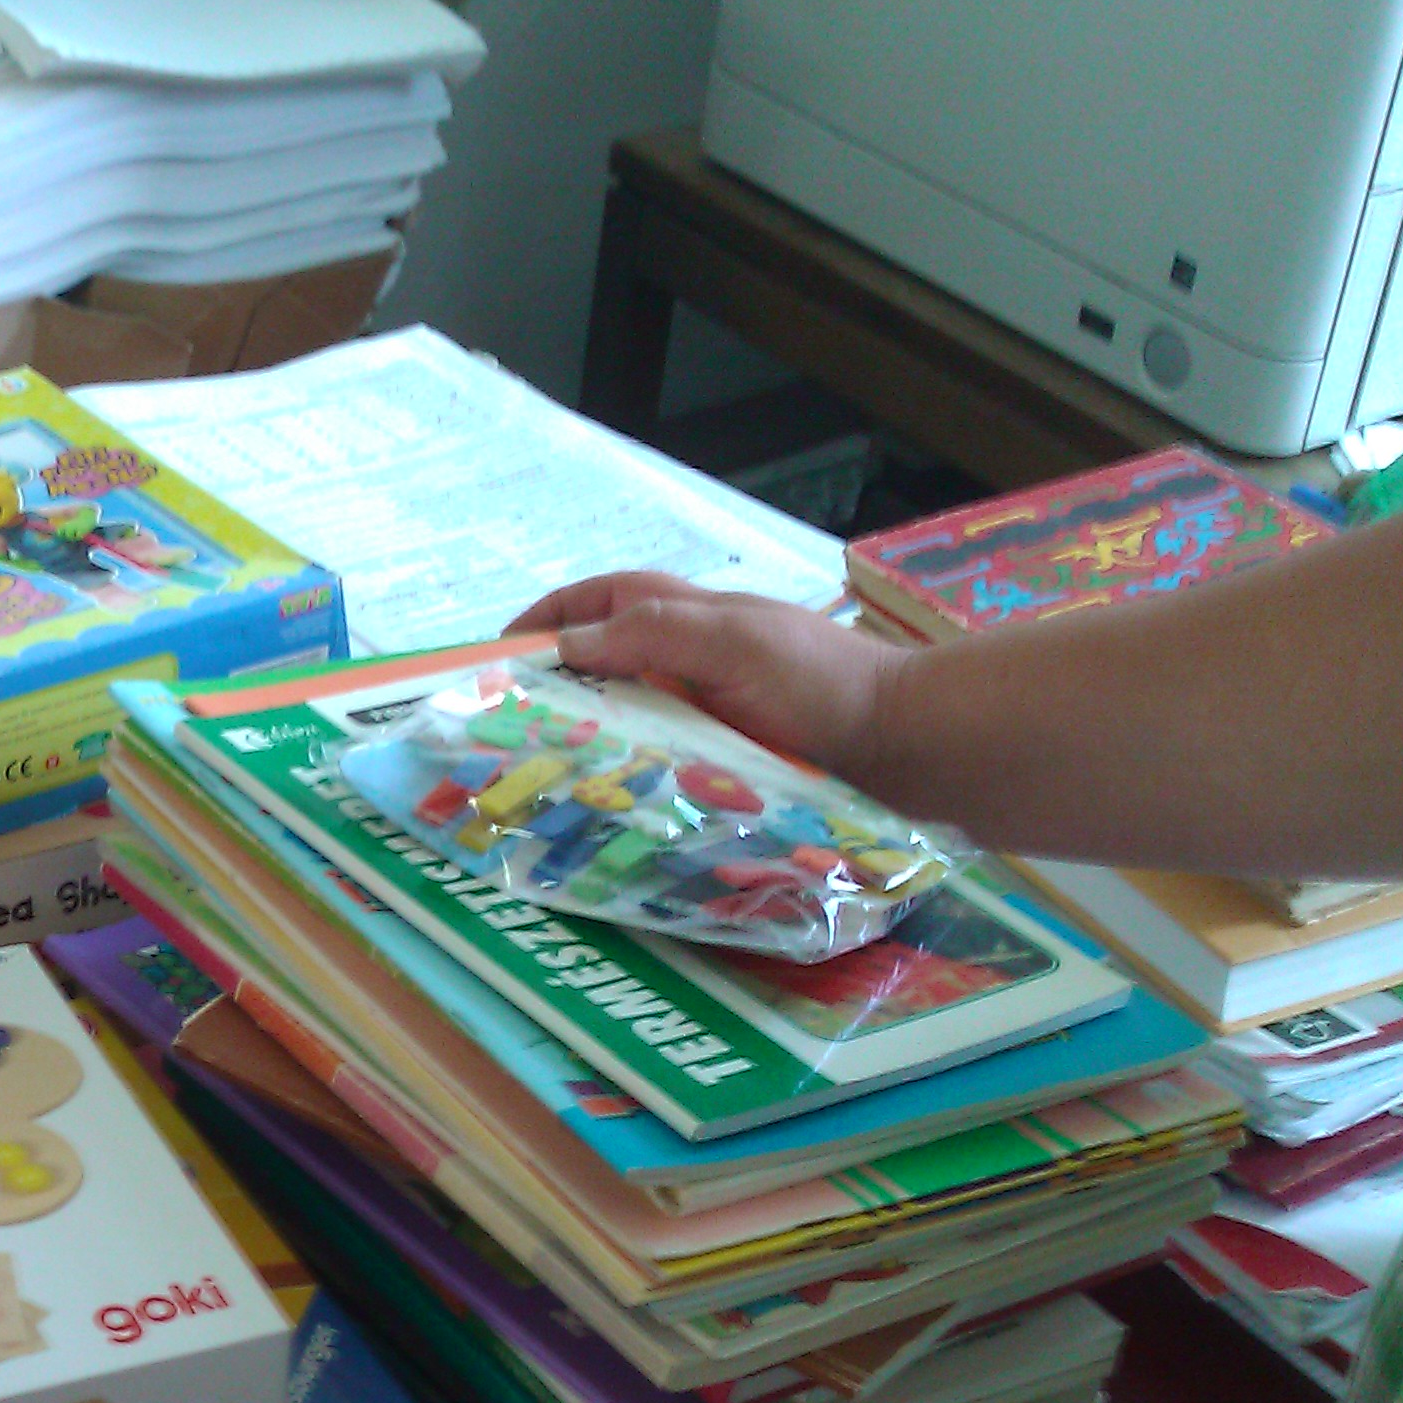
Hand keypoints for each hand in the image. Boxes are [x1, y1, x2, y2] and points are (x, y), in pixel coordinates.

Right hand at [503, 572, 912, 784]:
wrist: (904, 746)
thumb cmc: (822, 684)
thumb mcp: (732, 644)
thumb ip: (652, 635)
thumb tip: (567, 645)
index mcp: (690, 616)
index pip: (599, 600)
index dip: (546, 616)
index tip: (497, 654)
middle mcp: (693, 658)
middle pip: (603, 659)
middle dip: (552, 684)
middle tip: (505, 728)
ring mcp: (710, 709)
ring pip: (626, 715)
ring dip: (585, 736)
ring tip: (541, 773)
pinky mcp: (726, 757)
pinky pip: (659, 760)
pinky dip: (625, 773)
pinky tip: (606, 802)